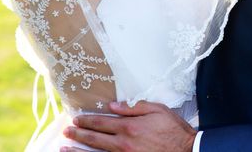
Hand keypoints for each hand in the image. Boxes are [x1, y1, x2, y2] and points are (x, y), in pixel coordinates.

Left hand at [62, 101, 195, 151]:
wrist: (187, 150)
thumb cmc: (174, 130)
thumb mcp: (157, 110)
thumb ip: (134, 107)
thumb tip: (113, 105)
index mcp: (129, 126)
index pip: (102, 122)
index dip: (87, 121)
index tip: (76, 119)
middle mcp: (123, 143)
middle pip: (95, 139)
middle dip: (78, 135)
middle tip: (66, 132)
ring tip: (64, 149)